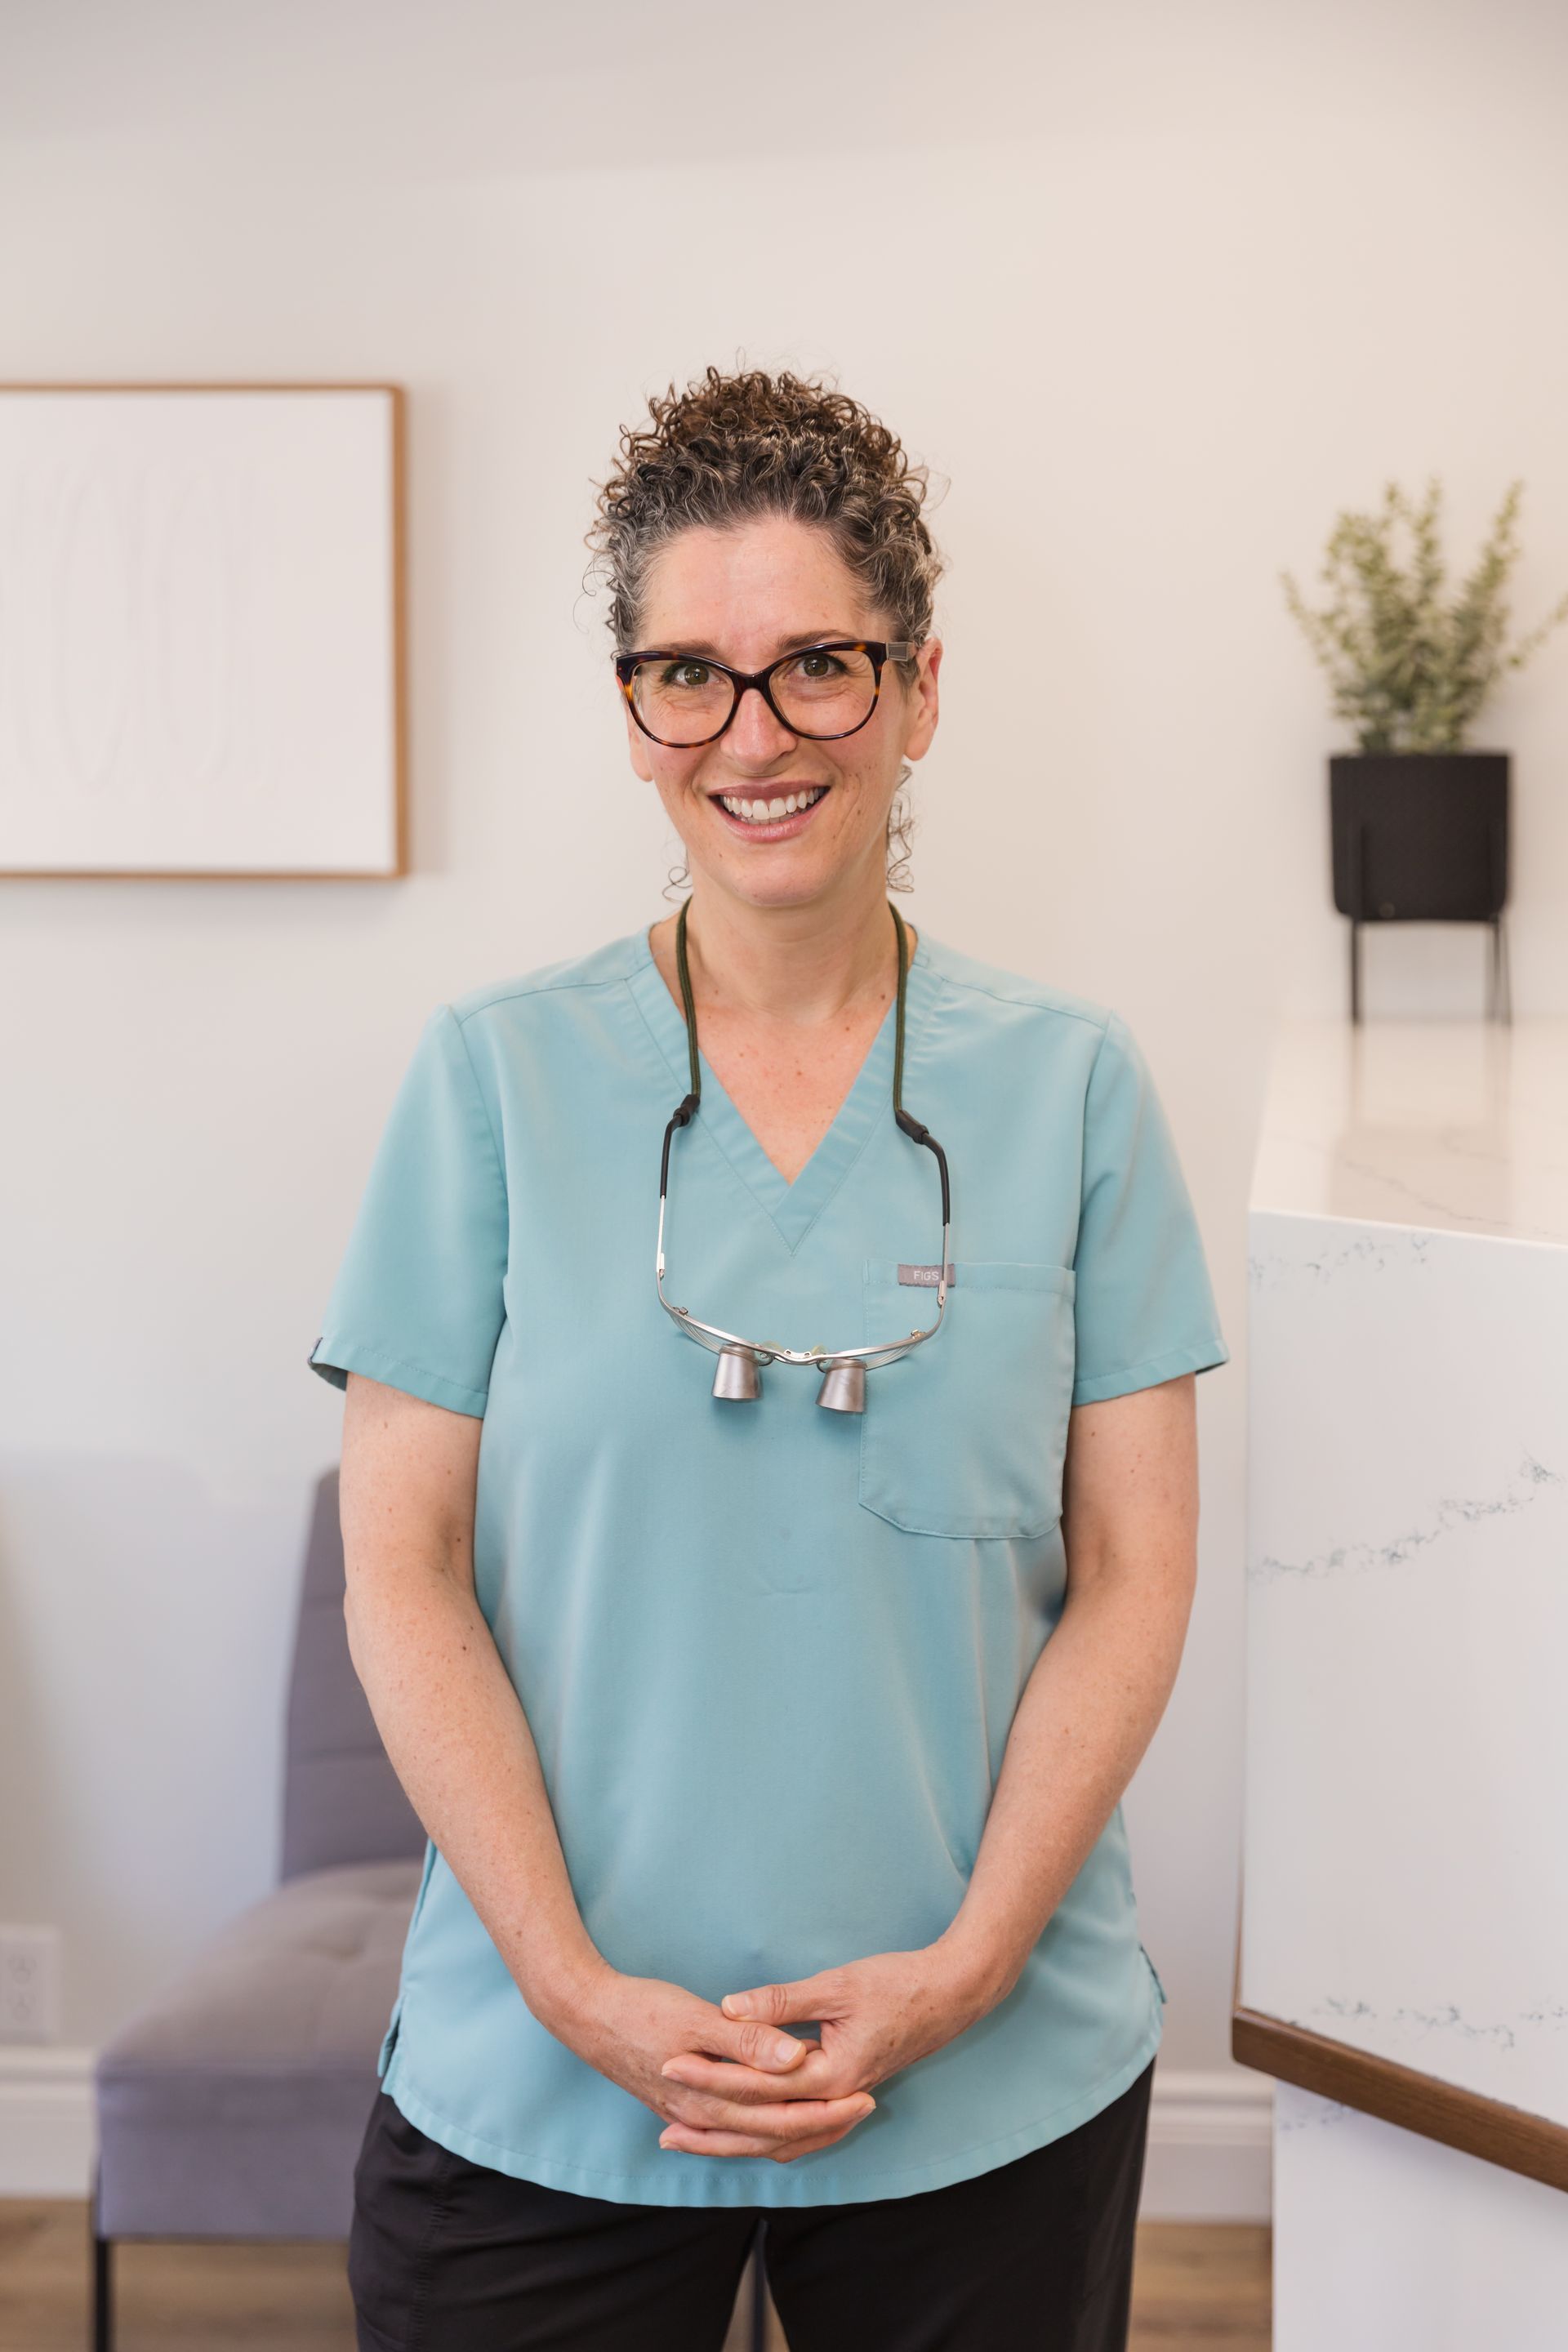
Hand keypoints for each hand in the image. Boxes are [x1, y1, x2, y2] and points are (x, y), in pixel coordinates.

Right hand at [540, 1962, 875, 2161]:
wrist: (585, 2015)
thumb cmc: (640, 2010)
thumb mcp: (696, 2017)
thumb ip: (747, 2041)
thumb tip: (795, 2059)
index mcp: (712, 2098)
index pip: (783, 2117)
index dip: (828, 2108)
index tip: (867, 2095)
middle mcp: (704, 2117)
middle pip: (775, 2134)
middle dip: (823, 2123)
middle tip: (867, 2107)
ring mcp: (690, 2115)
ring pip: (755, 2137)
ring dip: (795, 2130)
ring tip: (834, 2116)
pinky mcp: (682, 2103)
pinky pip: (733, 2129)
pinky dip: (761, 2129)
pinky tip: (773, 2121)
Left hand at [656, 1942, 995, 2160]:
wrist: (952, 1995)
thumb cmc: (897, 1983)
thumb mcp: (836, 1985)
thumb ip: (781, 2001)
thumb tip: (729, 2008)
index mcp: (831, 2075)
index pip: (757, 2085)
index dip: (710, 2075)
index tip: (670, 2065)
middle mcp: (836, 2100)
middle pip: (764, 2129)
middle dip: (713, 2128)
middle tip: (665, 2130)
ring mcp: (843, 2103)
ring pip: (783, 2140)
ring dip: (738, 2142)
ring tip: (694, 2141)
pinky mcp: (847, 2096)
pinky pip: (802, 2132)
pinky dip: (771, 2137)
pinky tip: (749, 2137)